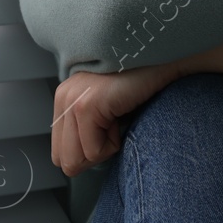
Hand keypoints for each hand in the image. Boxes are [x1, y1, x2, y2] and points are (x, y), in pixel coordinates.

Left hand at [50, 62, 181, 177]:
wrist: (162, 59)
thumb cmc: (143, 85)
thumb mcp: (108, 108)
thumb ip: (90, 129)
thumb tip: (81, 163)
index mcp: (64, 99)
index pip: (60, 153)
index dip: (89, 153)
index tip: (109, 131)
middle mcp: (63, 98)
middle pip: (64, 161)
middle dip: (94, 156)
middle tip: (114, 130)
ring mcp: (72, 101)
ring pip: (77, 159)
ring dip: (105, 149)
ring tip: (118, 120)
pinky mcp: (86, 107)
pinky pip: (94, 151)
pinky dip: (115, 143)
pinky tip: (122, 115)